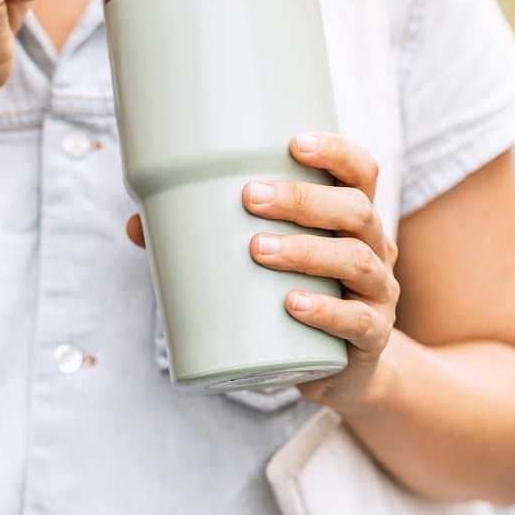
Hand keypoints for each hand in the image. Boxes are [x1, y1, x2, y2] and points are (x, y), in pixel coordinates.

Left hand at [123, 132, 400, 413]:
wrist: (338, 371)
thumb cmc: (294, 295)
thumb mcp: (265, 264)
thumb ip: (207, 240)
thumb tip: (136, 225)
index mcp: (352, 218)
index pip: (361, 171)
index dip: (335, 151)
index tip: (293, 142)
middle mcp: (375, 248)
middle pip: (356, 209)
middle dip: (303, 199)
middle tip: (250, 199)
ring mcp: (377, 294)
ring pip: (357, 260)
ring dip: (307, 250)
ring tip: (258, 250)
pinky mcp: (371, 338)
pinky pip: (358, 322)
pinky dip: (325, 311)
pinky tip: (293, 304)